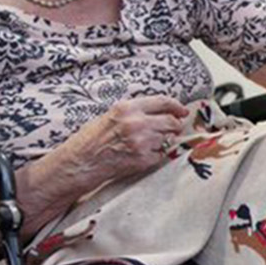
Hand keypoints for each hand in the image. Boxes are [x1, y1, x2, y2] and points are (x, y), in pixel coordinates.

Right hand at [56, 95, 190, 186]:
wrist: (82, 162)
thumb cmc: (92, 139)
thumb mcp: (111, 115)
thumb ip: (135, 111)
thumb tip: (161, 111)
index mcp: (127, 108)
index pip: (163, 102)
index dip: (176, 106)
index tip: (183, 111)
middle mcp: (137, 123)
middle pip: (171, 121)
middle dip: (174, 125)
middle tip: (171, 128)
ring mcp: (142, 142)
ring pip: (168, 138)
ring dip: (162, 140)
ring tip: (144, 143)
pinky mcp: (144, 159)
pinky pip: (161, 154)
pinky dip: (156, 154)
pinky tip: (140, 154)